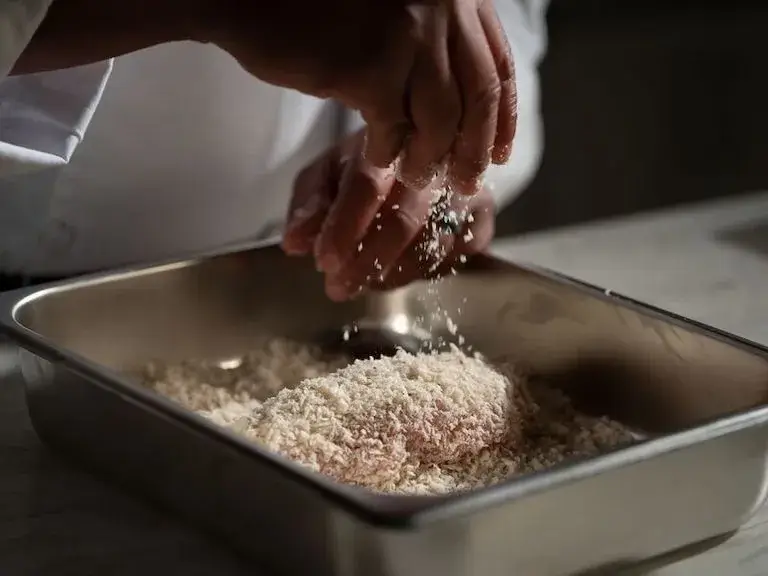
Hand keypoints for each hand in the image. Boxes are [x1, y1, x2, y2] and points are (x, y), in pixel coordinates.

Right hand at [213, 0, 515, 193]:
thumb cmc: (314, 5)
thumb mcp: (392, 11)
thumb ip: (430, 43)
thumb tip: (458, 107)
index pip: (497, 64)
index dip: (502, 115)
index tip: (502, 153)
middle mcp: (441, 6)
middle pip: (479, 95)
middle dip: (476, 149)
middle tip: (467, 183)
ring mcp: (409, 34)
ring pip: (441, 119)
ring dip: (430, 158)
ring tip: (417, 178)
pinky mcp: (371, 67)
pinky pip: (392, 128)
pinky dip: (387, 152)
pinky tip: (378, 159)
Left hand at [282, 131, 494, 300]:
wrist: (418, 146)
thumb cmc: (364, 165)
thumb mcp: (326, 175)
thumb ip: (309, 206)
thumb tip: (295, 244)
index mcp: (387, 141)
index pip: (366, 185)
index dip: (344, 228)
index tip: (324, 262)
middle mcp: (433, 161)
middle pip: (404, 220)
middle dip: (367, 262)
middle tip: (339, 288)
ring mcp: (464, 187)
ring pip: (433, 244)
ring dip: (394, 272)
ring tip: (364, 283)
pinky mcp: (484, 213)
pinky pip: (459, 254)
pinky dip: (426, 270)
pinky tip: (400, 271)